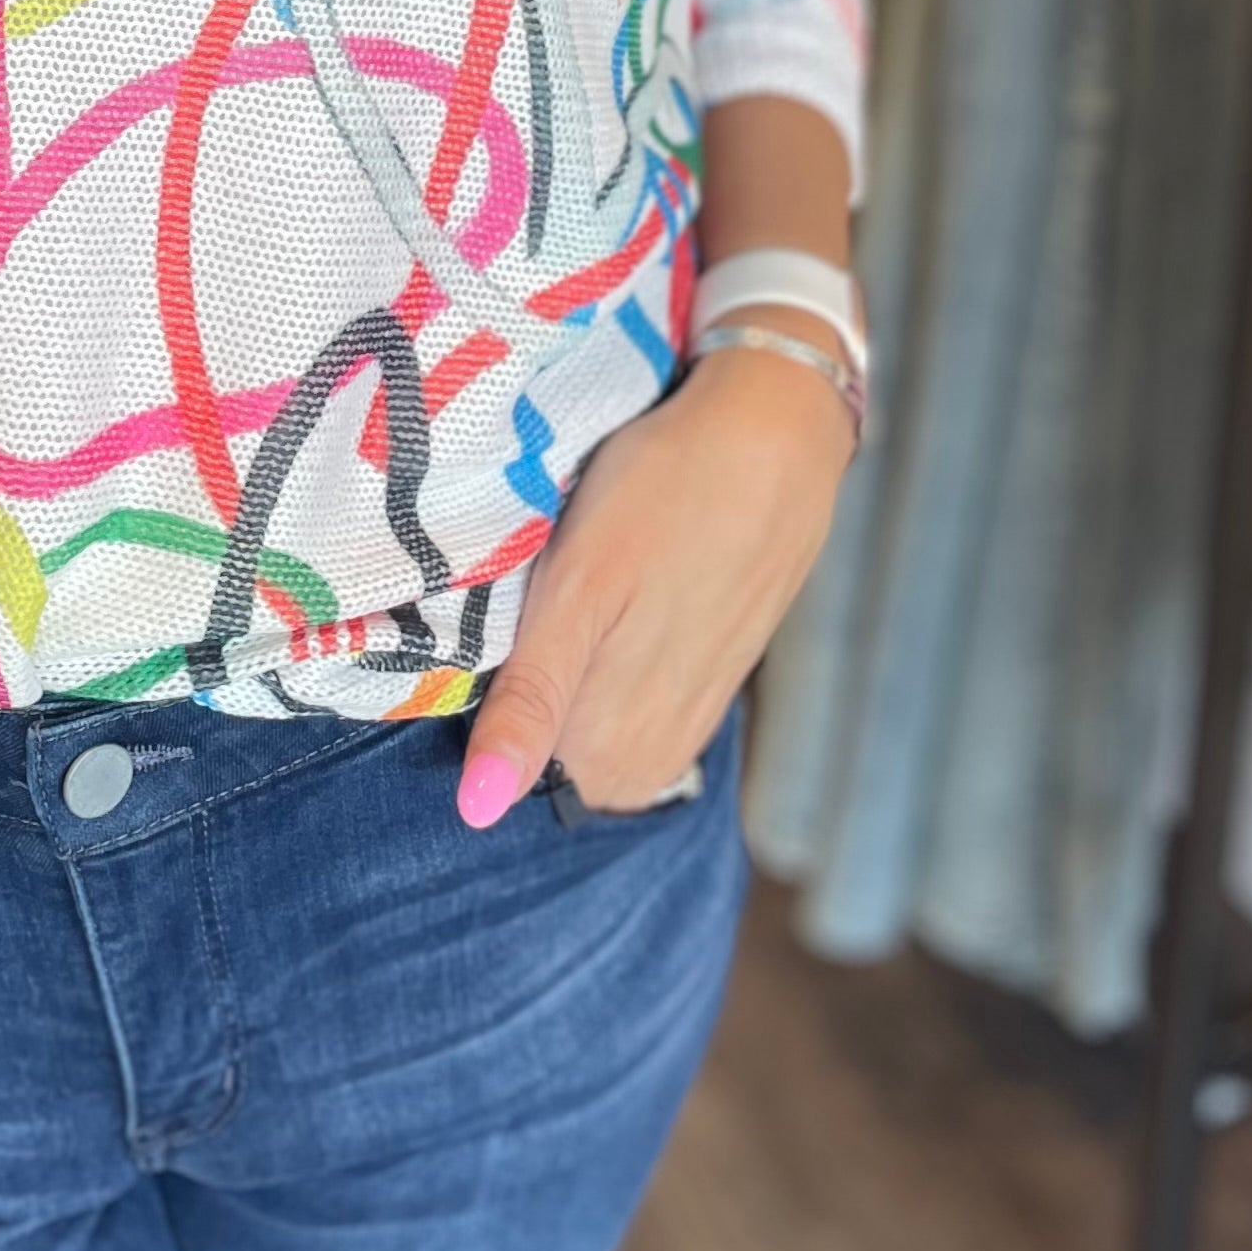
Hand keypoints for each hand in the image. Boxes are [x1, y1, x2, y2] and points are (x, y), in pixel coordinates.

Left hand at [457, 341, 851, 822]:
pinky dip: (611, 656)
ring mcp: (682, 729)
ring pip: (583, 724)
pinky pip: (626, 702)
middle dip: (533, 682)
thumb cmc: (662, 496)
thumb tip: (478, 811)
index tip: (511, 620)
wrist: (773, 439)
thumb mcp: (577, 590)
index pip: (503, 765)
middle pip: (546, 749)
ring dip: (573, 667)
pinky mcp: (706, 690)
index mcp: (609, 754)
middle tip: (552, 592)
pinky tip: (624, 596)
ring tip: (588, 589)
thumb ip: (531, 702)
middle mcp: (649, 763)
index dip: (489, 689)